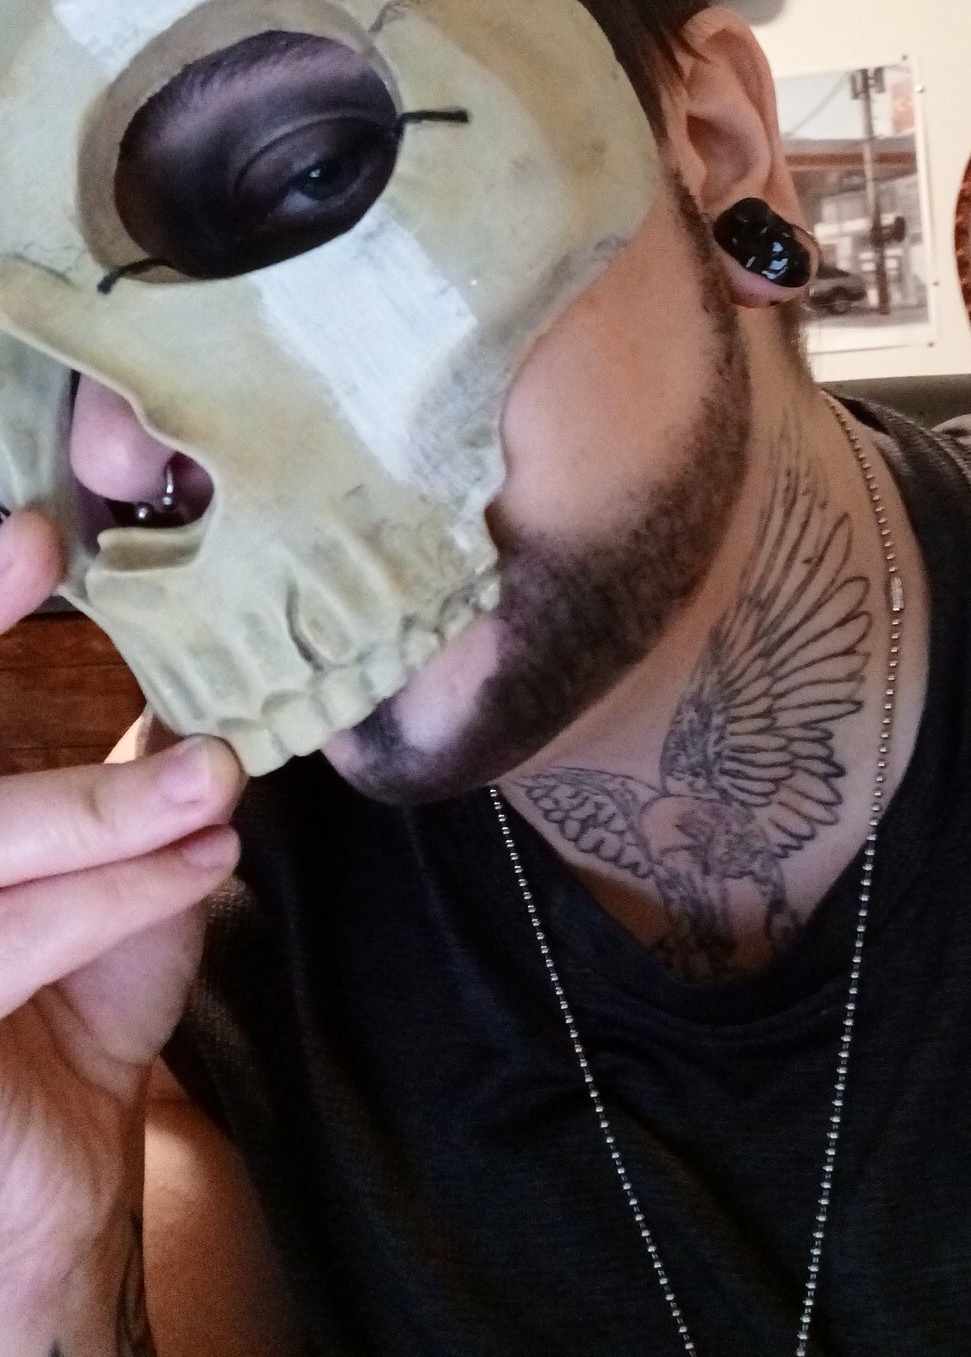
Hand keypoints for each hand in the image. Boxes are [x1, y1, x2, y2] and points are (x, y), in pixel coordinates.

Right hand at [0, 510, 244, 1310]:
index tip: (33, 535)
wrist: (54, 1174)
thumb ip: (131, 780)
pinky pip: (8, 939)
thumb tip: (208, 673)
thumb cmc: (71, 1006)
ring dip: (101, 810)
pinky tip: (197, 867)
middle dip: (2, 672)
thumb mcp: (108, 871)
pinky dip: (110, 896)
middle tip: (87, 599)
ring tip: (210, 783)